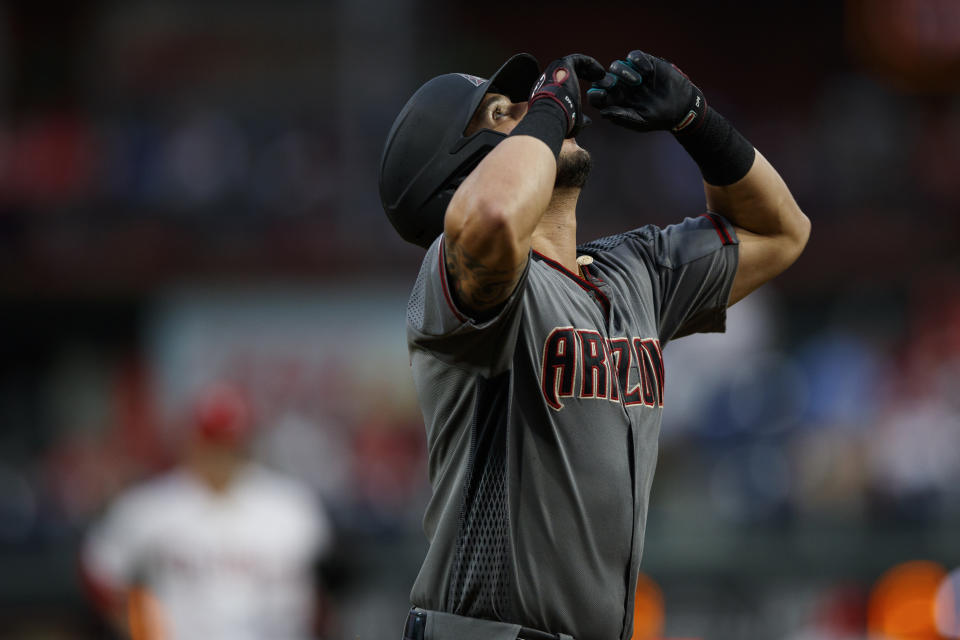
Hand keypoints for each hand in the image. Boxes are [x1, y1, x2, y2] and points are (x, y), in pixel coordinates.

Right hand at [529, 54, 604, 137]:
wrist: (550, 112)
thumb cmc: (557, 120)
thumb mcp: (569, 120)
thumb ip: (578, 118)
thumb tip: (588, 122)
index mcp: (546, 89)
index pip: (562, 81)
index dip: (577, 81)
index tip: (590, 86)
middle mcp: (549, 77)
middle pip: (568, 70)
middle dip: (584, 73)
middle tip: (597, 78)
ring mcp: (555, 69)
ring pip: (574, 63)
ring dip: (588, 68)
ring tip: (600, 75)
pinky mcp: (564, 64)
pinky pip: (580, 60)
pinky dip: (591, 64)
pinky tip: (600, 72)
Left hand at [587, 50, 705, 133]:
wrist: (681, 106)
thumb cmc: (658, 118)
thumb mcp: (640, 121)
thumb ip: (622, 117)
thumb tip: (602, 113)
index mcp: (615, 101)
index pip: (596, 96)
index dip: (595, 94)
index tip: (601, 95)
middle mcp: (620, 86)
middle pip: (603, 78)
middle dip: (605, 80)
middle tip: (613, 84)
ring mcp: (632, 73)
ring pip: (616, 65)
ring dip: (623, 72)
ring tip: (637, 81)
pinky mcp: (645, 63)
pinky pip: (634, 56)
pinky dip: (638, 61)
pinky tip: (648, 72)